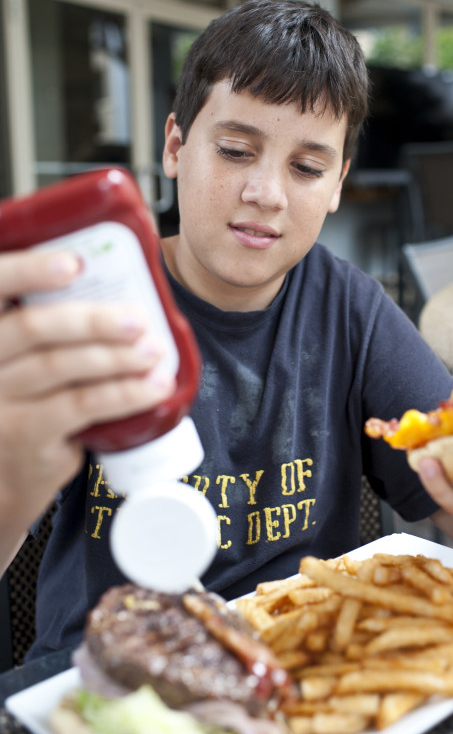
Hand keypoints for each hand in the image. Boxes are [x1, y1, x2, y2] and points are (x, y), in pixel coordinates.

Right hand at [0, 248, 174, 547]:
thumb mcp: (25, 357)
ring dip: (116, 356)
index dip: (29, 270)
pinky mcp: (24, 435)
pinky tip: (153, 387)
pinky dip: (124, 393)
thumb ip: (51, 325)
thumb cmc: (30, 398)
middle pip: (31, 328)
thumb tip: (122, 280)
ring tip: (153, 351)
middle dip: (91, 320)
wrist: (7, 474)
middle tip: (137, 319)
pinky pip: (80, 405)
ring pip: (59, 366)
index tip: (74, 263)